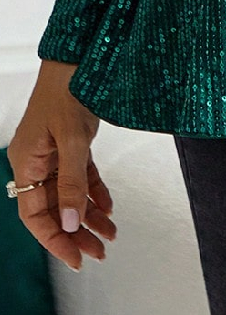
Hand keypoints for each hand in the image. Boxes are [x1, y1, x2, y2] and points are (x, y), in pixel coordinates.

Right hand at [6, 60, 116, 270]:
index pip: (36, 215)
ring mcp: (54, 153)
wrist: (80, 56)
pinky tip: (109, 207)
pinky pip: (81, 176)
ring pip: (70, 194)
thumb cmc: (69, 90)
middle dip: (76, 232)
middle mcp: (37, 162)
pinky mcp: (71, 144)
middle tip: (98, 252)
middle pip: (54, 208)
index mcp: (27, 164)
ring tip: (110, 235)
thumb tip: (72, 222)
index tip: (75, 258)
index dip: (55, 239)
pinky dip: (95, 191)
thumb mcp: (72, 140)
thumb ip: (72, 182)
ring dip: (90, 215)